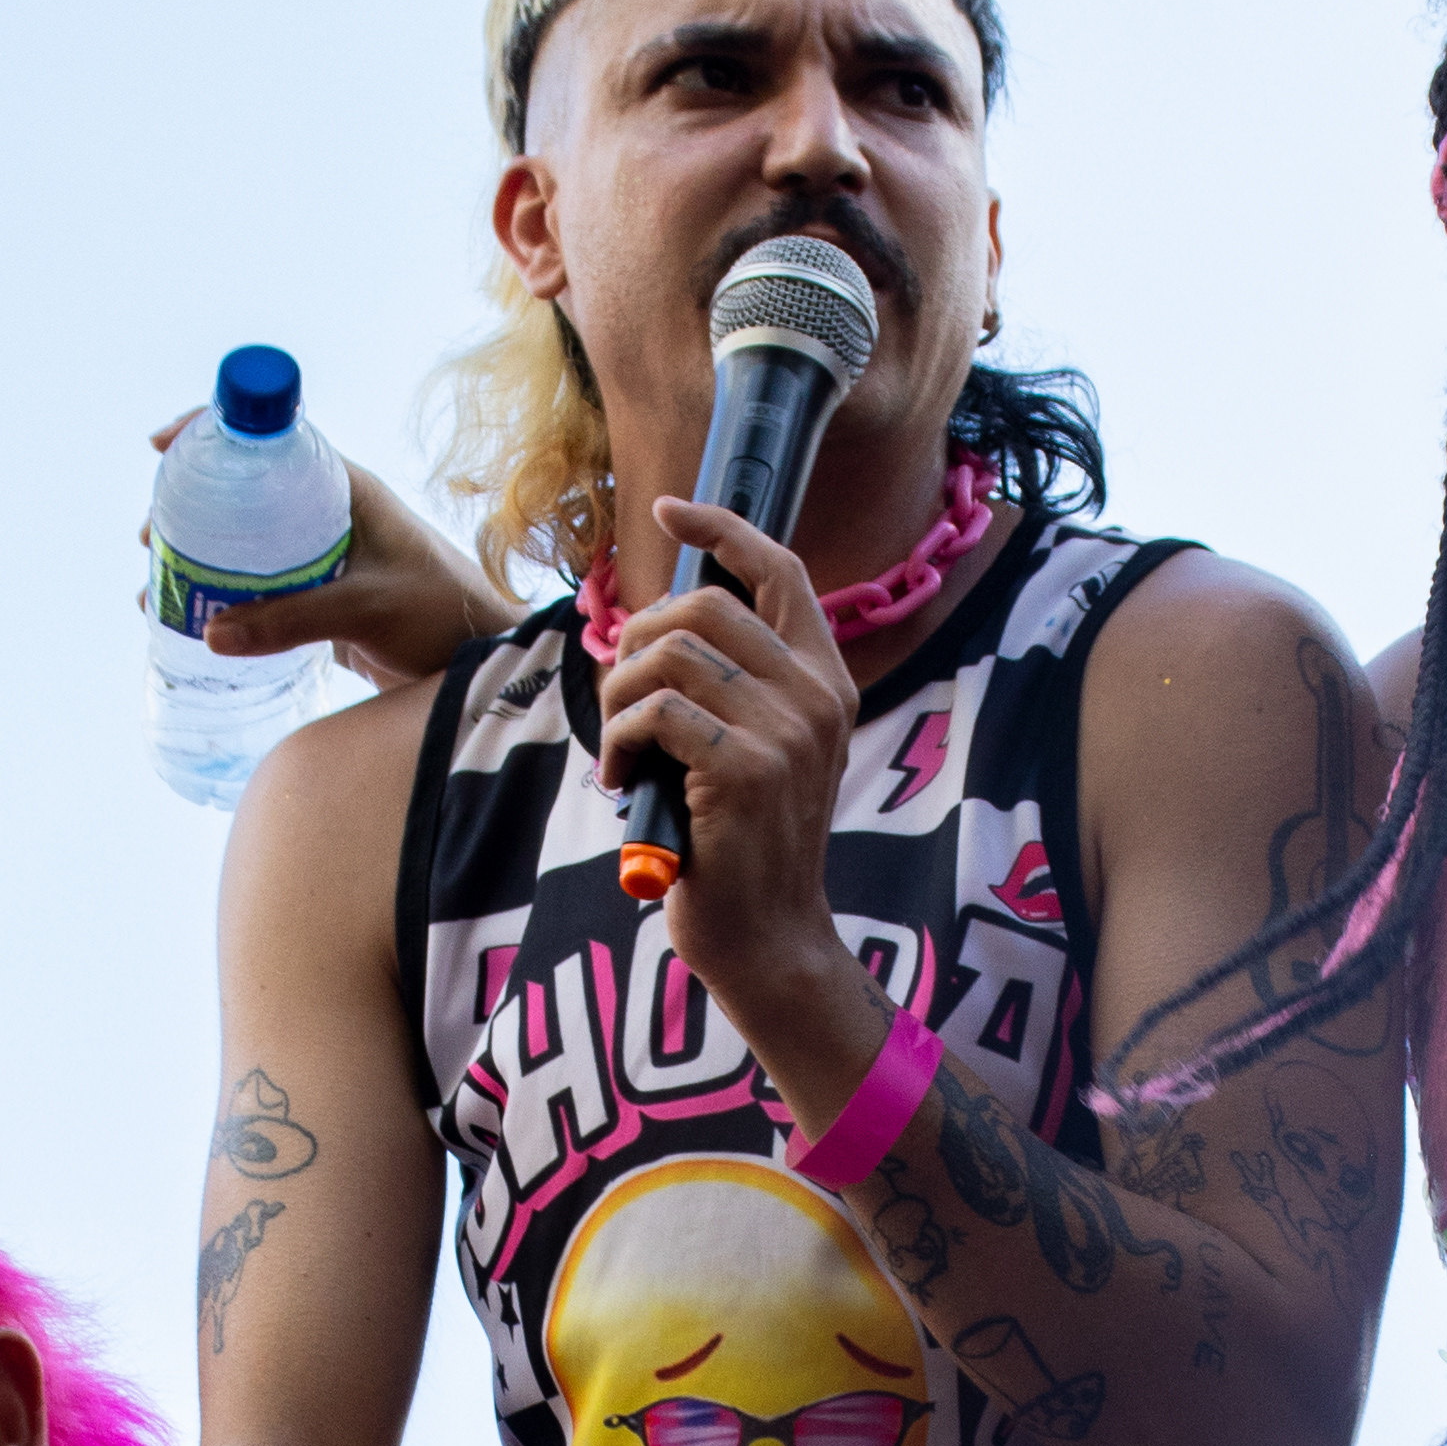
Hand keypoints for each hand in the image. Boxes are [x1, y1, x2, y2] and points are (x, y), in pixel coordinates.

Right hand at [144, 433, 511, 690]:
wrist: (484, 664)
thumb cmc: (442, 616)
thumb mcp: (366, 608)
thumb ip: (292, 620)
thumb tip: (210, 632)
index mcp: (343, 490)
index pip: (269, 440)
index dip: (214, 434)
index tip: (163, 446)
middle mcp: (328, 517)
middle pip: (244, 496)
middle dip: (191, 510)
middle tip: (153, 541)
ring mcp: (322, 561)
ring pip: (247, 548)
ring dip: (201, 562)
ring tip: (156, 589)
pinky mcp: (320, 604)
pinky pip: (261, 593)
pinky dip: (225, 602)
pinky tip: (192, 626)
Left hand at [601, 501, 866, 1060]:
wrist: (769, 935)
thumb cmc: (744, 843)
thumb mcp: (757, 749)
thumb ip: (735, 685)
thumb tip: (662, 624)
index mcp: (826, 682)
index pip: (781, 570)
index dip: (722, 527)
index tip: (670, 510)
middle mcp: (819, 696)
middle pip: (703, 606)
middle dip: (638, 642)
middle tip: (622, 700)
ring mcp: (788, 731)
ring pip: (671, 655)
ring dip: (621, 697)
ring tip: (623, 748)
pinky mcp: (747, 769)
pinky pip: (657, 712)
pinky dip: (620, 741)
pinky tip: (624, 779)